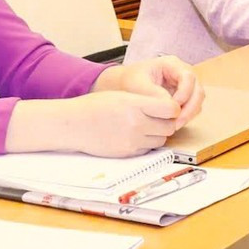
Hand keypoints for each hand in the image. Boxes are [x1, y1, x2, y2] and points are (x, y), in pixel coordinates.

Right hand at [61, 90, 183, 155]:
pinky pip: (149, 148)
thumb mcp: (122, 95)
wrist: (75, 124)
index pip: (170, 109)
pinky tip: (136, 134)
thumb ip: (146, 101)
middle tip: (159, 117)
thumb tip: (168, 107)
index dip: (173, 107)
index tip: (168, 106)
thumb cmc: (95, 106)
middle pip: (169, 126)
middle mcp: (136, 124)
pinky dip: (147, 142)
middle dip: (167, 122)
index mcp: (135, 105)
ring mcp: (133, 140)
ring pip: (162, 139)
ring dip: (158, 133)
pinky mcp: (129, 152)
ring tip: (146, 125)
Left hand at [99, 55, 204, 128]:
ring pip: (197, 101)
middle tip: (177, 122)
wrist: (125, 86)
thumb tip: (171, 105)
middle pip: (198, 90)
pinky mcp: (184, 98)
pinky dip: (186, 117)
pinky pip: (192, 109)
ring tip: (174, 126)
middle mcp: (182, 73)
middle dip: (190, 108)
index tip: (172, 108)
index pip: (188, 77)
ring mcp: (185, 86)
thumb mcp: (137, 84)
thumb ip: (152, 93)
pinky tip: (173, 124)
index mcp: (172, 64)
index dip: (184, 93)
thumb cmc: (130, 81)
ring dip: (189, 114)